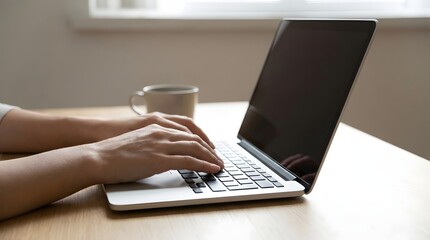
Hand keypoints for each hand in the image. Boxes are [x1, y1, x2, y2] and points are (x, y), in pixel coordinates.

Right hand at [91, 123, 223, 183]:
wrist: (98, 155)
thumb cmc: (113, 150)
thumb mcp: (137, 139)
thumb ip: (153, 141)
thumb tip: (162, 151)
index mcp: (156, 124)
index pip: (188, 128)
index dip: (201, 138)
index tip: (209, 147)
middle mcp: (161, 131)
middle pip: (195, 138)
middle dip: (210, 149)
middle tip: (218, 157)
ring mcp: (161, 144)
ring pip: (195, 148)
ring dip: (211, 157)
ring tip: (220, 165)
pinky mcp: (159, 159)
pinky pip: (189, 161)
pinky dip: (204, 165)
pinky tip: (212, 169)